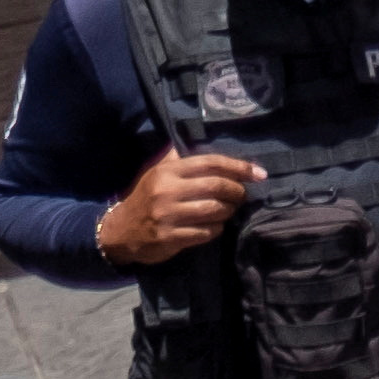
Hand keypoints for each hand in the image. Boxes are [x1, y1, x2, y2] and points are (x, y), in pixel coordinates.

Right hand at [92, 146, 261, 264]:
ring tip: (228, 210)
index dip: (239, 167)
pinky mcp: (171, 237)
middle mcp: (167, 191)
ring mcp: (168, 215)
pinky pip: (208, 232)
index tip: (259, 174)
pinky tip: (214, 225)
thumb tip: (207, 142)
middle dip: (238, 191)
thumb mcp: (157, 173)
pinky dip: (217, 228)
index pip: (211, 163)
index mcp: (167, 171)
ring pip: (216, 210)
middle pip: (218, 186)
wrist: (119, 231)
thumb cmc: (146, 198)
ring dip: (229, 211)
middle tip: (242, 195)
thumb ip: (181, 159)